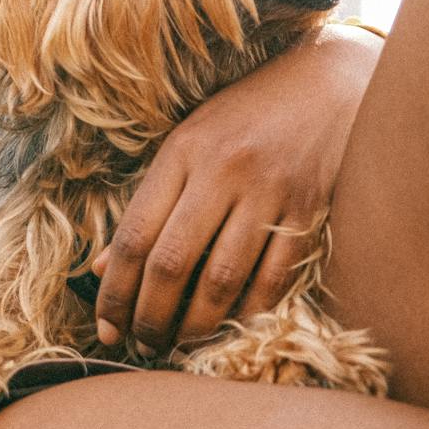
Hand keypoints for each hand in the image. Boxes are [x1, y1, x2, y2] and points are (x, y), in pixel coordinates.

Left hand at [90, 22, 382, 356]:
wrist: (327, 82)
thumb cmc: (246, 115)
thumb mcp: (187, 143)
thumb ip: (149, 204)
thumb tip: (101, 269)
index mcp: (182, 151)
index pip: (134, 235)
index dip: (114, 291)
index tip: (104, 325)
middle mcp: (222, 170)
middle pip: (172, 263)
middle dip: (149, 317)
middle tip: (140, 345)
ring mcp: (269, 191)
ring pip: (222, 279)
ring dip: (195, 326)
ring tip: (177, 346)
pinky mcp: (310, 210)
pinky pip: (274, 278)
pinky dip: (248, 313)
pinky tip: (230, 330)